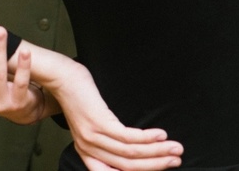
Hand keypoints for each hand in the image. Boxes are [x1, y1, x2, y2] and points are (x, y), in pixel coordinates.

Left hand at [37, 53, 183, 170]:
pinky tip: (161, 135)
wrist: (61, 77)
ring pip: (131, 153)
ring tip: (176, 148)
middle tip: (177, 159)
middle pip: (129, 166)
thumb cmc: (80, 97)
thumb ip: (108, 140)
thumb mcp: (91, 124)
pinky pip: (128, 137)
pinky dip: (148, 138)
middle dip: (157, 164)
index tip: (163, 169)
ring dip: (158, 152)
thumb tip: (136, 147)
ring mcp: (93, 137)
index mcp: (87, 153)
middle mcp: (89, 149)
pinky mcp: (98, 123)